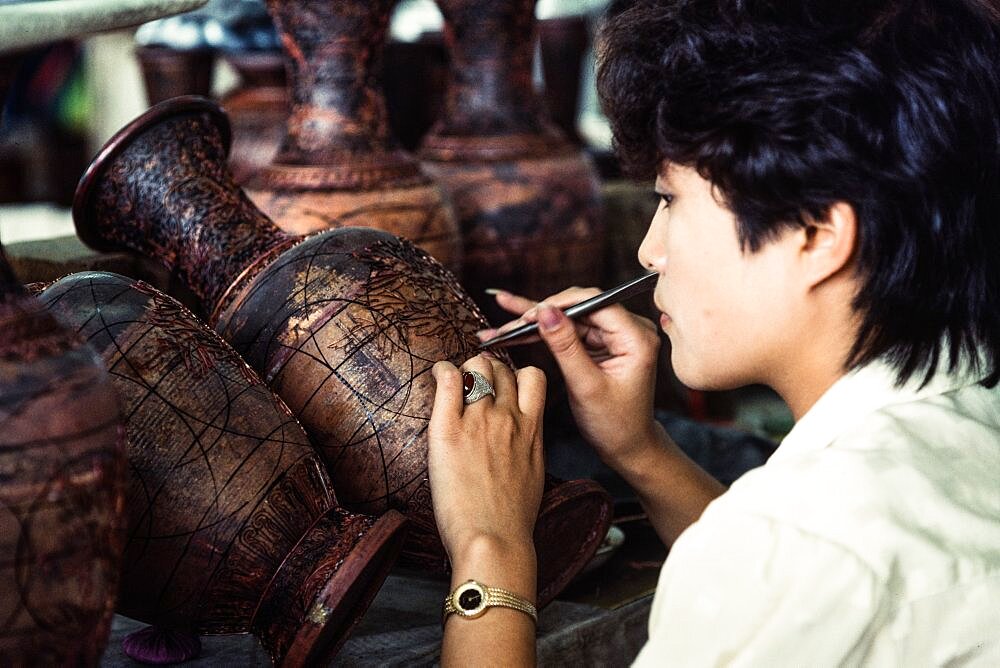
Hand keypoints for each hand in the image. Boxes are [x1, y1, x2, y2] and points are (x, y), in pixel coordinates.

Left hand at [428, 354, 545, 569]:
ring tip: (453, 380)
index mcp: (532, 429)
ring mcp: (479, 421)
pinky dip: (443, 370)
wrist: (494, 541)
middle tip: (471, 383)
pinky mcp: (449, 430)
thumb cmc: (512, 519)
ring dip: (465, 368)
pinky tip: (438, 375)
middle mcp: (509, 418)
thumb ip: (527, 445)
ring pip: (476, 367)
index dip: (515, 374)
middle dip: (486, 369)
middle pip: (500, 368)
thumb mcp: (534, 473)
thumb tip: (517, 435)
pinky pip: (447, 379)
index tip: (501, 384)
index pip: (532, 376)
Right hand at [482, 288, 660, 463]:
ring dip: (534, 323)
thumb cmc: (615, 423)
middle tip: (507, 318)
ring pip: (567, 318)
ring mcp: (614, 334)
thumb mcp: (586, 385)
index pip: (594, 303)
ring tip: (501, 324)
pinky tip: (514, 328)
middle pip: (578, 308)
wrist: (628, 446)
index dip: (559, 304)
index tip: (528, 315)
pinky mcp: (600, 343)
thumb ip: (566, 346)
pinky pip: (567, 331)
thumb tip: (545, 312)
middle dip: (540, 313)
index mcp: (636, 337)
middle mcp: (628, 329)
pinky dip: (542, 334)